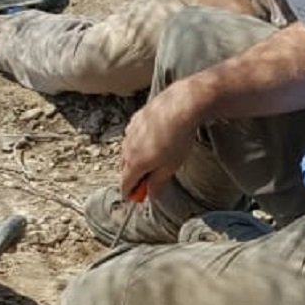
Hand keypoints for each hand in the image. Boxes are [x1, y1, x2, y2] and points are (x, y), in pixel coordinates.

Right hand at [119, 80, 202, 197]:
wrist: (180, 106)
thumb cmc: (177, 139)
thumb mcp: (170, 167)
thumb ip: (157, 183)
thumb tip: (151, 195)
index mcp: (134, 164)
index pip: (125, 185)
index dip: (130, 194)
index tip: (137, 197)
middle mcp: (127, 148)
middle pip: (125, 168)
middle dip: (134, 176)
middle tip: (148, 180)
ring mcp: (130, 132)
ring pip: (128, 151)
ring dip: (136, 159)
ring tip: (152, 159)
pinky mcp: (136, 119)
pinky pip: (133, 136)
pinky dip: (139, 143)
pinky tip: (153, 140)